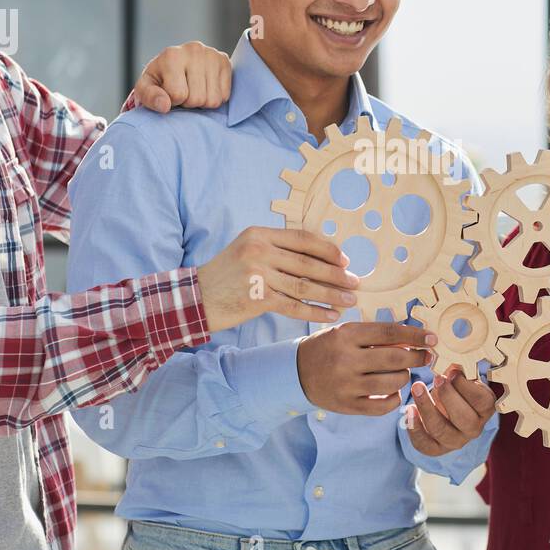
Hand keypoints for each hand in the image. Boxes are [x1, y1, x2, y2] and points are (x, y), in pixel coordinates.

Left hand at [133, 40, 231, 112]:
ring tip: (194, 89)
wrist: (175, 64)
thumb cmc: (159, 79)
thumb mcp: (145, 88)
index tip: (169, 93)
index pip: (178, 94)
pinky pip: (224, 96)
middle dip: (188, 102)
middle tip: (183, 92)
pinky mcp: (224, 61)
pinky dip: (215, 97)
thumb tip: (164, 106)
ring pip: (213, 100)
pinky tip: (206, 87)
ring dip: (202, 102)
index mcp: (171, 55)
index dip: (173, 101)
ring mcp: (212, 54)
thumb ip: (149, 97)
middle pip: (197, 98)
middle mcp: (194, 50)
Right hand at [196, 226, 359, 331]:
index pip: (302, 238)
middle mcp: (259, 250)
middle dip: (336, 274)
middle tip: (355, 282)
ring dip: (331, 294)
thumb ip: (276, 249)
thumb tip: (318, 258)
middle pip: (308, 262)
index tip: (345, 260)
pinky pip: (294, 305)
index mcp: (259, 234)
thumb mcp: (246, 250)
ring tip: (350, 300)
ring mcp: (258, 274)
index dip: (327, 249)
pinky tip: (331, 315)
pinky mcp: (257, 298)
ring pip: (305, 285)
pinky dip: (315, 311)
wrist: (194, 298)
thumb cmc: (225, 276)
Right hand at [297, 322, 436, 415]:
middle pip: (395, 359)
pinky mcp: (347, 405)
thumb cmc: (328, 347)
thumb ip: (375, 335)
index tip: (432, 338)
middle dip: (417, 358)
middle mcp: (346, 360)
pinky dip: (394, 399)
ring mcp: (347, 385)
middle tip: (426, 357)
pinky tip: (393, 392)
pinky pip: (382, 406)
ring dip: (405, 378)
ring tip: (403, 373)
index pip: (389, 333)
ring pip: (392, 384)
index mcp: (346, 335)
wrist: (296, 372)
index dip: (415, 336)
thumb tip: (413, 339)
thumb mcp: (345, 332)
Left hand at [405, 365, 496, 456]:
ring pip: (441, 430)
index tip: (452, 372)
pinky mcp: (437, 448)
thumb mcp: (461, 377)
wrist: (445, 406)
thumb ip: (458, 371)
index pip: (481, 401)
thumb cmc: (455, 387)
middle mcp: (474, 428)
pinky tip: (410, 409)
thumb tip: (450, 361)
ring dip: (426, 407)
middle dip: (448, 396)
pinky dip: (414, 428)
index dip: (466, 386)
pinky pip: (425, 445)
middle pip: (463, 418)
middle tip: (436, 379)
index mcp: (484, 409)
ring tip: (417, 387)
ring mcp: (456, 441)